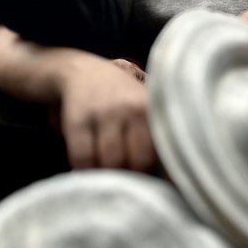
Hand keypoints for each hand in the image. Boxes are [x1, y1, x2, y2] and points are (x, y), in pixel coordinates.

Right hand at [58, 59, 156, 173]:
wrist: (82, 72)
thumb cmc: (120, 98)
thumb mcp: (144, 106)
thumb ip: (157, 134)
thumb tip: (170, 175)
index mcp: (150, 108)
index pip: (158, 152)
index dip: (153, 171)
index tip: (147, 176)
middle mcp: (129, 108)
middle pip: (135, 161)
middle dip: (130, 175)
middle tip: (125, 175)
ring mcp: (103, 113)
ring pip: (109, 162)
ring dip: (107, 175)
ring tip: (107, 172)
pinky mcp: (77, 120)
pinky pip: (82, 158)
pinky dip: (84, 169)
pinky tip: (87, 166)